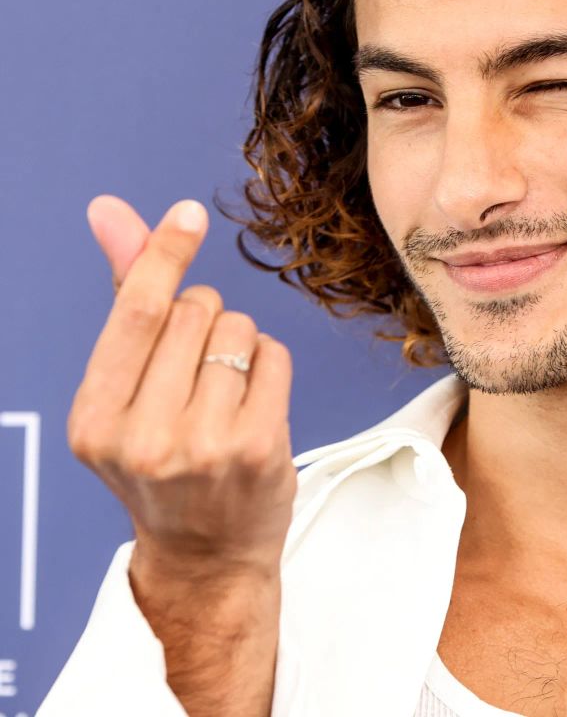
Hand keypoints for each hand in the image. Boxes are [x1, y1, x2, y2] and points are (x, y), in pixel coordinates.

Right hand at [69, 195, 296, 581]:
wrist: (206, 553)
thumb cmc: (164, 460)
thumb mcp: (125, 391)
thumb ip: (124, 296)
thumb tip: (111, 210)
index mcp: (94, 419)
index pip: (134, 311)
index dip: (165, 253)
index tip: (189, 214)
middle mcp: (141, 438)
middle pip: (194, 311)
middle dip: (203, 320)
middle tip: (195, 373)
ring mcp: (203, 447)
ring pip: (239, 328)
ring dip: (239, 343)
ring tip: (224, 393)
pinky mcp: (258, 449)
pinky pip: (275, 354)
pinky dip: (269, 363)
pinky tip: (254, 402)